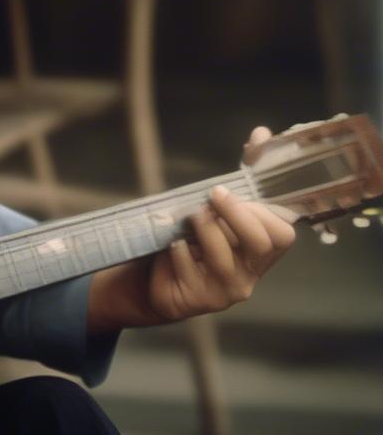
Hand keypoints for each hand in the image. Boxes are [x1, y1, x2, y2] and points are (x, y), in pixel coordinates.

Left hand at [145, 126, 296, 322]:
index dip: (260, 210)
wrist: (153, 277)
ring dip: (204, 228)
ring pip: (224, 255)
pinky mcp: (199, 300)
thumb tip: (263, 134)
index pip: (283, 234)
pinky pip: (191, 268)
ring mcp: (226, 290)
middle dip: (235, 213)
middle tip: (212, 196)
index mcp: (260, 252)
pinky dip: (180, 250)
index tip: (229, 190)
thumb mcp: (215, 209)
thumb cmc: (191, 238)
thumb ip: (241, 176)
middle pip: (261, 242)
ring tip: (190, 219)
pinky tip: (172, 246)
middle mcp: (250, 274)